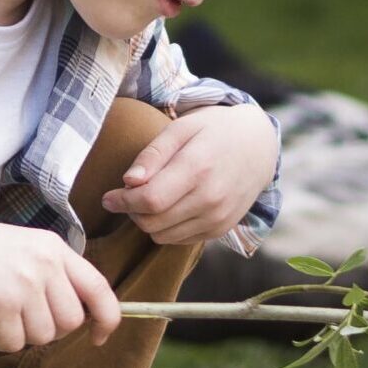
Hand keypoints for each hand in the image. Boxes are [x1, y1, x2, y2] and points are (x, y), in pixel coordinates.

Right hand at [0, 212, 120, 351]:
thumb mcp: (23, 249)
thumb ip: (53, 275)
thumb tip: (78, 319)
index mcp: (55, 247)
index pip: (99, 288)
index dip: (108, 318)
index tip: (100, 336)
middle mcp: (46, 262)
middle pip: (71, 321)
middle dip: (49, 330)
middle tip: (20, 318)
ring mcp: (25, 282)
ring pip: (44, 336)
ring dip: (21, 335)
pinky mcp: (2, 302)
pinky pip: (13, 343)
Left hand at [101, 104, 278, 245]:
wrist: (258, 146)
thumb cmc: (214, 131)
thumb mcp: (182, 128)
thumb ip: (153, 154)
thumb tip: (129, 181)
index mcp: (198, 168)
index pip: (150, 199)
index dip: (122, 201)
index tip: (108, 196)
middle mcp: (211, 198)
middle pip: (152, 222)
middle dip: (132, 211)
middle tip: (129, 194)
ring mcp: (218, 217)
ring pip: (163, 236)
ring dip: (148, 221)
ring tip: (151, 198)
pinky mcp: (221, 229)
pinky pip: (180, 240)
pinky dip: (167, 228)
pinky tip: (171, 207)